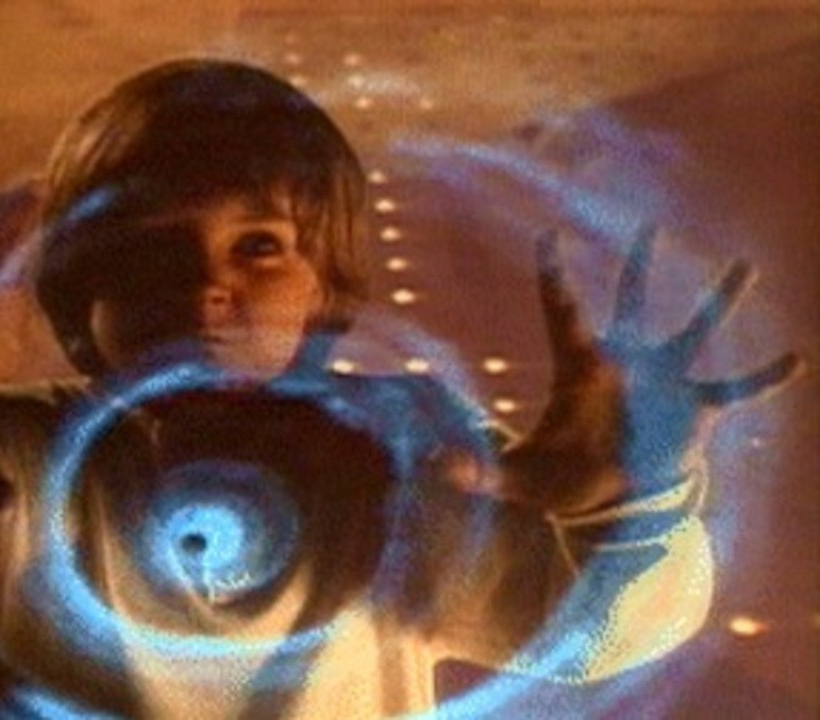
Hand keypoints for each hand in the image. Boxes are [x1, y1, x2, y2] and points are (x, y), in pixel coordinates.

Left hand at [497, 227, 801, 514]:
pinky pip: (737, 387)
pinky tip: (795, 357)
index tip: (547, 239)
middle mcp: (625, 363)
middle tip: (648, 224)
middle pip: (631, 302)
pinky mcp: (697, 409)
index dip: (554, 279)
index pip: (562, 313)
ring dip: (718, 300)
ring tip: (743, 266)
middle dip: (639, 265)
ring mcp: (664, 382)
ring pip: (695, 330)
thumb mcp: (517, 475)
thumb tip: (437, 468)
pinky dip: (764, 375)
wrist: (611, 506)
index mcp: (580, 369)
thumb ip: (479, 469)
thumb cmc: (561, 482)